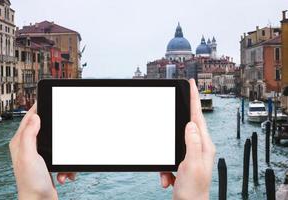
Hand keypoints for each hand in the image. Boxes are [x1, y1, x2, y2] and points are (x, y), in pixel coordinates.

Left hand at [9, 104, 75, 199]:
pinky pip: (61, 156)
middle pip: (44, 128)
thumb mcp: (29, 156)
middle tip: (63, 127)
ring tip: (62, 166)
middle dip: (57, 132)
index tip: (45, 99)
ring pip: (56, 143)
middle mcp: (29, 147)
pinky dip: (66, 165)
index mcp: (21, 143)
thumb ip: (29, 135)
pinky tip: (63, 174)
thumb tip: (35, 117)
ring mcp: (39, 155)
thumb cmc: (31, 183)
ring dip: (64, 153)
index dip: (37, 108)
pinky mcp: (48, 163)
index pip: (28, 119)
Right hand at [160, 79, 215, 199]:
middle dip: (179, 119)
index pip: (198, 117)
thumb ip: (192, 143)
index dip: (194, 99)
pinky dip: (165, 169)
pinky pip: (170, 157)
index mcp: (204, 146)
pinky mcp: (182, 162)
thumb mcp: (191, 165)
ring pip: (175, 142)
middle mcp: (199, 148)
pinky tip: (167, 180)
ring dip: (167, 159)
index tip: (191, 84)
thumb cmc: (193, 191)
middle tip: (177, 104)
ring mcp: (191, 155)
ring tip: (168, 176)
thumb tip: (190, 124)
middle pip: (187, 125)